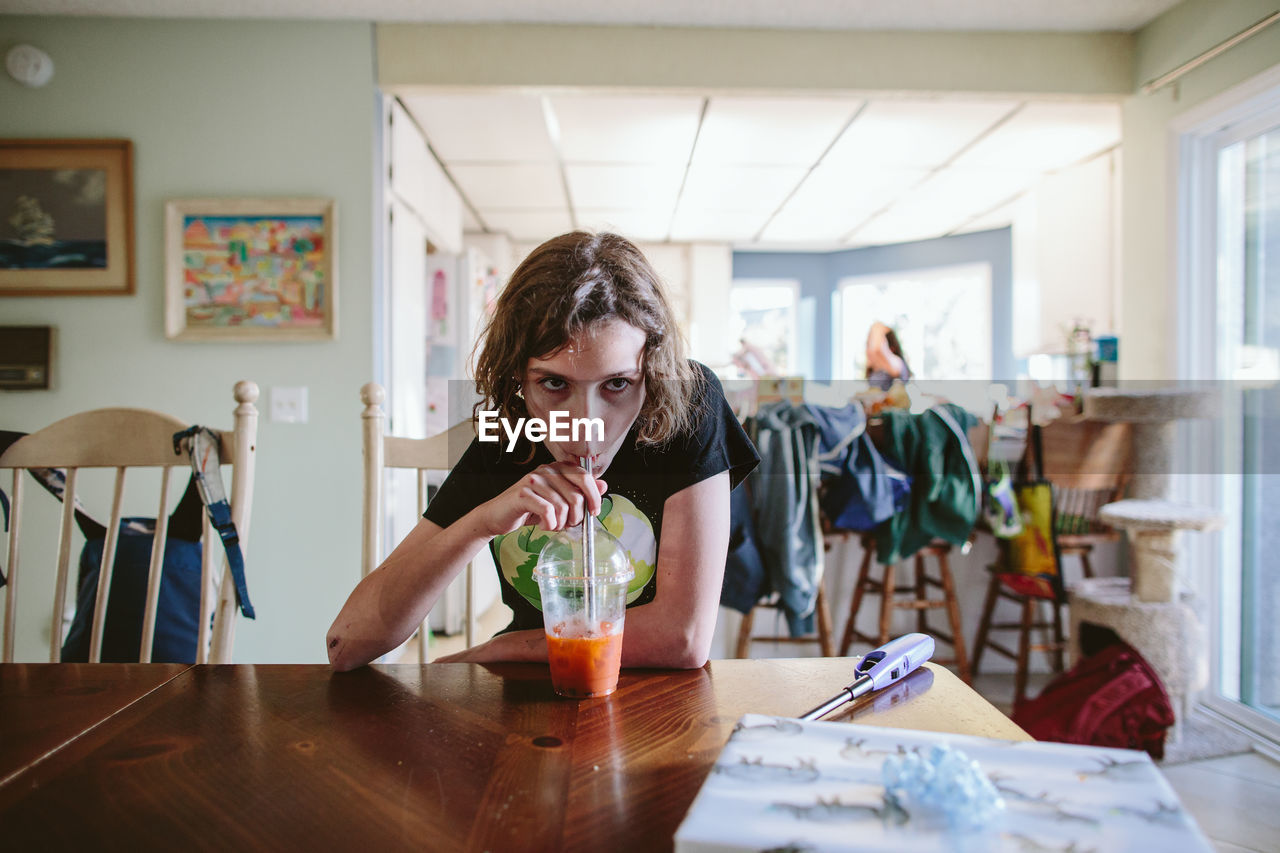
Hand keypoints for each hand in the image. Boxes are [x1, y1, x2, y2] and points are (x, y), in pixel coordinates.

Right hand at [476, 461, 606, 536]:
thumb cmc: (531, 508)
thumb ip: (580, 491)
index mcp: (558, 468)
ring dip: (561, 524)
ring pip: (562, 507)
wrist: (499, 515)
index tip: (594, 512)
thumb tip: (604, 485)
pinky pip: (547, 512)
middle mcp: (547, 470)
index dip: (594, 497)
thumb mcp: (559, 500)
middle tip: (569, 524)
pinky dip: (550, 525)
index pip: (585, 478)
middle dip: (576, 517)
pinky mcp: (523, 494)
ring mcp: (534, 480)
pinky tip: (544, 525)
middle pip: (576, 496)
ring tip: (553, 525)